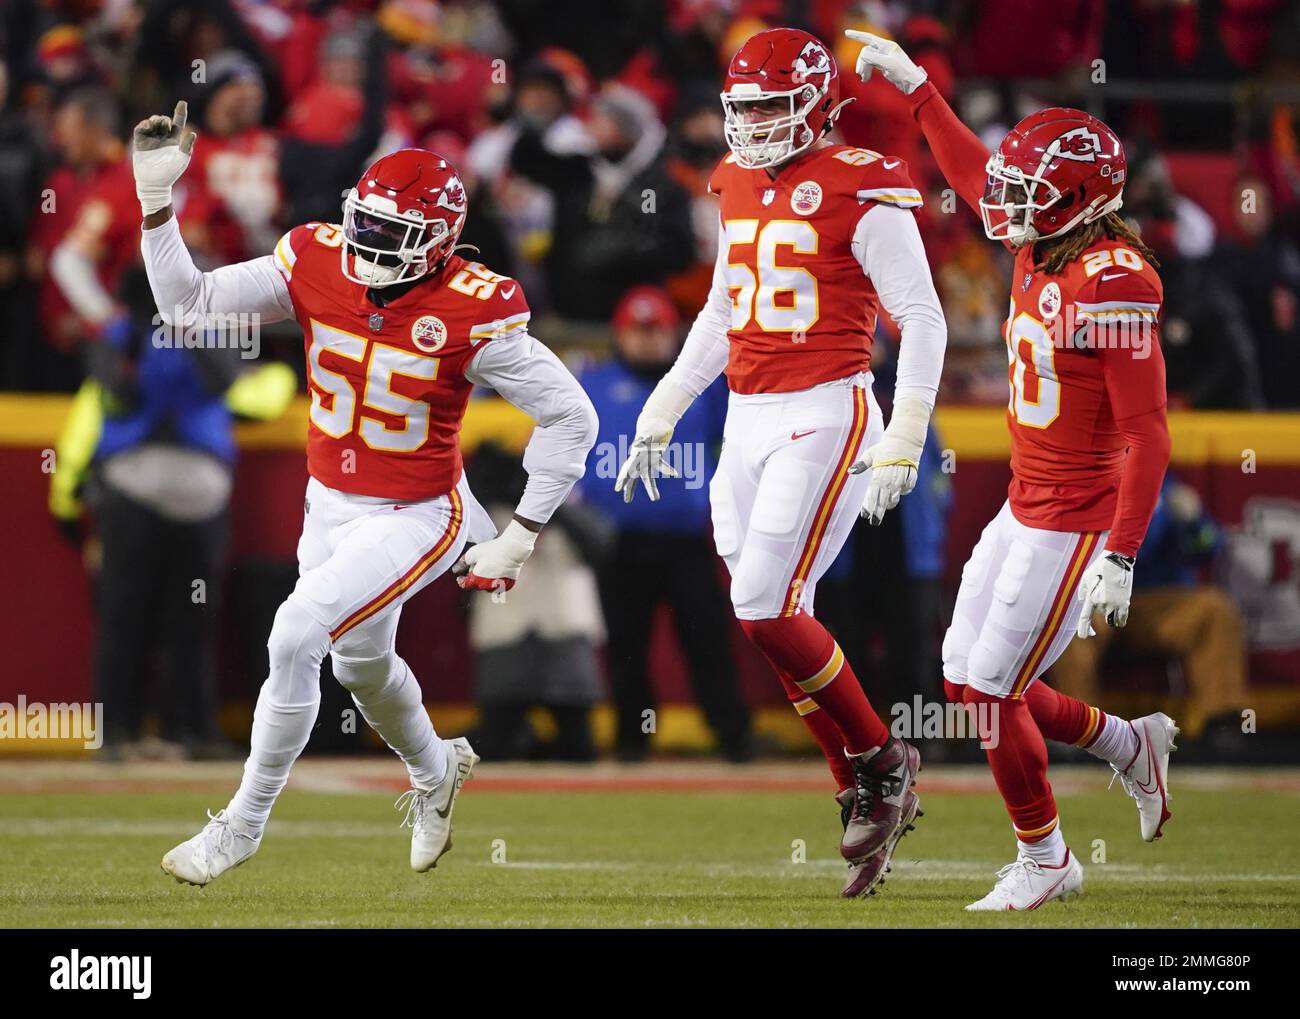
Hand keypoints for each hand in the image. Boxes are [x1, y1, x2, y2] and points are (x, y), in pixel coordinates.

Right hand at [132, 101, 196, 215]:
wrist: (155, 183)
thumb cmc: (170, 173)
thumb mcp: (182, 160)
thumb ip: (187, 147)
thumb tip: (193, 133)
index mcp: (174, 141)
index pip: (177, 124)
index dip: (180, 113)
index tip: (183, 103)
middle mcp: (162, 138)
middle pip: (163, 121)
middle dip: (164, 119)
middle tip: (165, 123)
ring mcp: (150, 140)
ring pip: (152, 123)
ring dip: (155, 120)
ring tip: (157, 123)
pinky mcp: (140, 142)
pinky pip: (140, 129)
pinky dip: (144, 125)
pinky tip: (148, 125)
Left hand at [453, 519, 536, 593]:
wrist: (513, 549)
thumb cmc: (492, 550)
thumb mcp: (472, 553)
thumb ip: (462, 563)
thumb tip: (456, 570)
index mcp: (477, 580)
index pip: (465, 585)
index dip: (461, 581)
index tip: (460, 577)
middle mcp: (487, 587)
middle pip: (476, 585)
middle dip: (475, 577)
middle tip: (478, 565)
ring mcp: (499, 587)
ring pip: (487, 586)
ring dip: (485, 580)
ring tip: (489, 566)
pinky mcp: (508, 585)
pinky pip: (499, 586)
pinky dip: (496, 580)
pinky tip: (498, 570)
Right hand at [613, 414, 678, 502]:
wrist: (655, 422)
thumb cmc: (650, 427)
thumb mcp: (647, 434)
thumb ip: (643, 439)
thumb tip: (640, 443)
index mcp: (636, 455)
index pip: (627, 469)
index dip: (622, 479)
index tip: (618, 489)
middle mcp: (640, 459)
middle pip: (634, 476)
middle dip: (630, 488)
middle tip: (627, 500)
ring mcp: (647, 459)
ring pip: (647, 477)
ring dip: (651, 488)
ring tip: (656, 499)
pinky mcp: (656, 458)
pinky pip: (661, 466)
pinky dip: (668, 470)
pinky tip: (675, 473)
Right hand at [844, 29, 928, 94]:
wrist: (911, 82)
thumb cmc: (903, 72)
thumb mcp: (888, 64)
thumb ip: (874, 58)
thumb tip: (862, 55)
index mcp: (886, 46)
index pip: (869, 38)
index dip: (857, 35)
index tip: (846, 33)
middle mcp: (884, 49)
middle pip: (865, 52)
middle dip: (861, 63)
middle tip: (860, 74)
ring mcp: (883, 57)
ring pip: (867, 59)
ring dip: (863, 68)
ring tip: (864, 79)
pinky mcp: (883, 65)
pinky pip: (870, 65)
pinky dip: (866, 71)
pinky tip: (865, 79)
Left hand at [848, 397, 928, 524]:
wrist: (906, 437)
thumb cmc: (885, 447)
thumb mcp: (871, 454)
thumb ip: (861, 464)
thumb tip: (850, 471)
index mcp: (880, 469)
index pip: (873, 490)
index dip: (870, 503)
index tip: (865, 515)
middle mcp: (891, 473)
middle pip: (884, 495)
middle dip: (879, 509)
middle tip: (874, 521)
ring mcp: (903, 474)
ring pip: (897, 493)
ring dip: (891, 502)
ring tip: (884, 508)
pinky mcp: (913, 473)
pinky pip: (908, 486)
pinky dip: (904, 491)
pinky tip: (898, 494)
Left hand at [1076, 551, 1134, 637]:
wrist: (1117, 560)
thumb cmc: (1100, 567)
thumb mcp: (1086, 577)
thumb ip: (1082, 591)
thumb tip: (1081, 601)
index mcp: (1091, 597)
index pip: (1086, 617)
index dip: (1084, 628)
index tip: (1084, 636)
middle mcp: (1102, 603)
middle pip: (1100, 613)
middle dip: (1101, 608)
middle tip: (1104, 594)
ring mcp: (1114, 604)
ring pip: (1111, 617)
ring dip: (1111, 614)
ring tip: (1112, 600)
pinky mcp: (1125, 603)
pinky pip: (1122, 618)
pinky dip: (1120, 619)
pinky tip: (1119, 620)